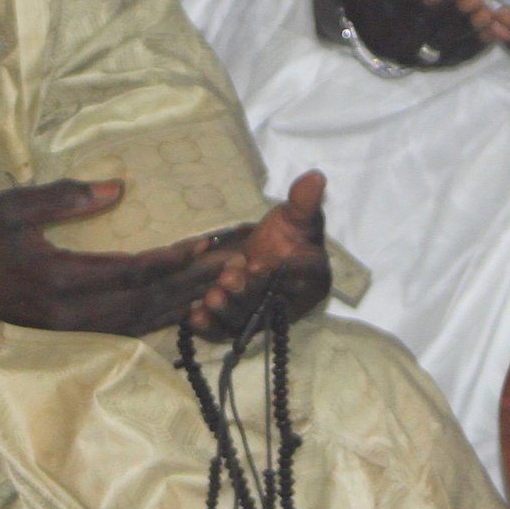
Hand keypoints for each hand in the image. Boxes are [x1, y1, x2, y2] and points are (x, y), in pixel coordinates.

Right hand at [0, 182, 233, 337]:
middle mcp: (70, 314)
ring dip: (184, 304)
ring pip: (141, 323)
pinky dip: (159, 318)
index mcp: (58, 279)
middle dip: (195, 283)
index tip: (208, 240)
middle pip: (148, 302)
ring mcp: (69, 331)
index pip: (132, 271)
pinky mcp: (68, 336)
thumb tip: (119, 189)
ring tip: (222, 285)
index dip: (174, 258)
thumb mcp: (11, 207)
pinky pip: (125, 330)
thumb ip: (65, 198)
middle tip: (236, 266)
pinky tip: (183, 306)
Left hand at [185, 172, 333, 338]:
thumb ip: (304, 201)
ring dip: (228, 311)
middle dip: (248, 292)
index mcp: (312, 281)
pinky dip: (209, 327)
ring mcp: (262, 320)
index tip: (259, 264)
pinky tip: (194, 317)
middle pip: (269, 304)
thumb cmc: (285, 235)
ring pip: (246, 321)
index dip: (280, 273)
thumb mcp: (295, 215)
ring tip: (211, 297)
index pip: (298, 278)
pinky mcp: (237, 327)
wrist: (261, 254)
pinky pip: (224, 331)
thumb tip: (315, 177)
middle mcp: (290, 306)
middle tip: (229, 279)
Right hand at [322, 0, 485, 69]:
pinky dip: (477, 45)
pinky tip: (495, 30)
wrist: (371, 1)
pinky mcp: (435, 59)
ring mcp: (415, 55)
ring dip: (467, 30)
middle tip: (472, 0)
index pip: (393, 12)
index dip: (414, 2)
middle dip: (449, 16)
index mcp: (369, 21)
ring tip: (487, 13)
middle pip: (422, 33)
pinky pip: (457, 55)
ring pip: (443, 46)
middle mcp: (391, 45)